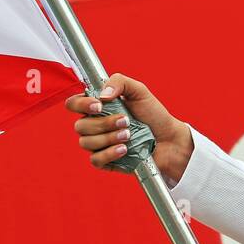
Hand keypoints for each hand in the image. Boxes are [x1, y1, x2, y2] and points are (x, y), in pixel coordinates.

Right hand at [64, 72, 193, 180]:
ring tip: (129, 135)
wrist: (169, 139)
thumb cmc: (153, 114)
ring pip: (86, 143)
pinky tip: (124, 149)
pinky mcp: (105, 161)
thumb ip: (119, 82)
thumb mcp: (139, 91)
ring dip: (109, 138)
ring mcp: (98, 144)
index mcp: (98, 106)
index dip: (80, 104)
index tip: (99, 105)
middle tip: (126, 121)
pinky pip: (95, 160)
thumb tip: (102, 94)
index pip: (74, 104)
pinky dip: (109, 154)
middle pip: (79, 126)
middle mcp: (94, 125)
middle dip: (103, 123)